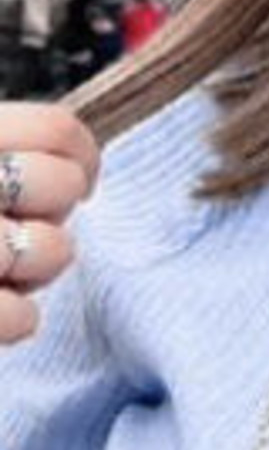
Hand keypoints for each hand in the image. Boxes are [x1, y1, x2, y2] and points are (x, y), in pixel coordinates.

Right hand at [0, 104, 98, 344]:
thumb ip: (12, 152)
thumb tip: (79, 162)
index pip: (56, 129)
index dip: (80, 158)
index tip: (76, 179)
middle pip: (60, 186)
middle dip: (54, 210)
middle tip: (23, 223)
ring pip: (52, 250)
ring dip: (37, 265)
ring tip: (4, 267)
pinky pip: (20, 318)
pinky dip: (14, 319)